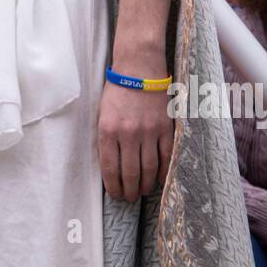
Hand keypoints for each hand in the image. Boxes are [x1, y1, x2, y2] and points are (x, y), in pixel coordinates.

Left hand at [97, 81, 173, 203]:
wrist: (139, 68)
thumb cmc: (117, 90)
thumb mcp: (102, 113)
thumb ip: (106, 138)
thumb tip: (110, 165)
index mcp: (108, 131)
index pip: (109, 168)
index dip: (113, 186)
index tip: (115, 195)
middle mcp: (128, 134)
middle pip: (129, 173)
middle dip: (129, 190)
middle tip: (129, 198)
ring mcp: (148, 132)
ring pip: (148, 169)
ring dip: (144, 185)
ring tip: (142, 192)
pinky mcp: (164, 128)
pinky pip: (165, 157)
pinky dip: (162, 172)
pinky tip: (158, 178)